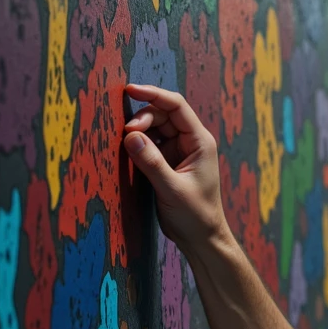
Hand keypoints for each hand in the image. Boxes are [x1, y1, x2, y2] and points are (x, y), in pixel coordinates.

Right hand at [122, 84, 228, 252]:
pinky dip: (139, 143)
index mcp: (200, 142)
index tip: (129, 90)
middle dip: (142, 118)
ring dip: (139, 130)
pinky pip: (151, 144)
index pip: (176, 106)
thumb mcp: (171, 189)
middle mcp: (191, 142)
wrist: (201, 238)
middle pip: (163, 114)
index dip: (153, 95)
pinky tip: (128, 149)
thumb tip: (130, 135)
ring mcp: (179, 151)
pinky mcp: (168, 162)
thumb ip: (151, 162)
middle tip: (125, 135)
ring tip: (125, 144)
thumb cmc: (195, 215)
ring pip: (155, 128)